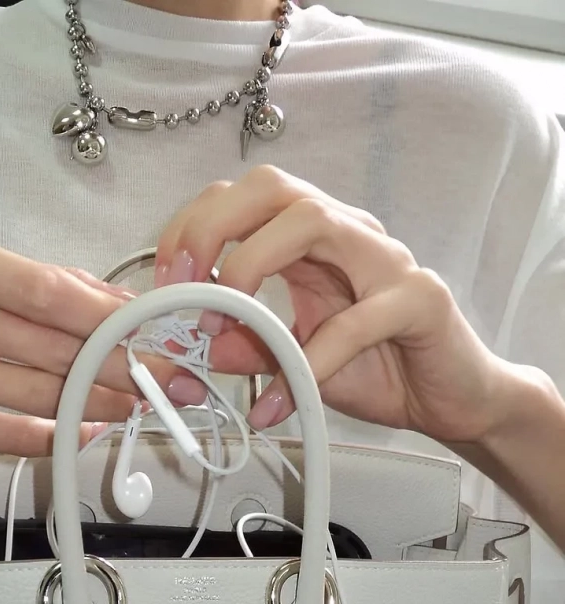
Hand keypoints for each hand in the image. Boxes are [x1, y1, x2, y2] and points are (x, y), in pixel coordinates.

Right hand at [0, 233, 207, 479]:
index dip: (109, 318)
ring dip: (95, 405)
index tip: (155, 334)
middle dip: (119, 367)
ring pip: (34, 394)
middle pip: (49, 346)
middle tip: (164, 380)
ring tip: (134, 405)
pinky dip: (52, 435)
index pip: (48, 290)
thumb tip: (126, 303)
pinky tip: (84, 431)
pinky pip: (5, 433)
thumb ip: (50, 284)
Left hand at [154, 166, 512, 442]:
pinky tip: (280, 403)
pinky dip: (308, 364)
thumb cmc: (376, 366)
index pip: (244, 198)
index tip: (164, 280)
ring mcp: (387, 261)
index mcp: (313, 239)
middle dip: (212, 228)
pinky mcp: (419, 300)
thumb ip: (247, 347)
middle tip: (179, 285)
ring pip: (314, 224)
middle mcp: (348, 234)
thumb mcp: (292, 360)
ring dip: (250, 268)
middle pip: (273, 188)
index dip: (194, 228)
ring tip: (219, 324)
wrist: (451, 399)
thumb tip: (189, 351)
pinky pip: (356, 322)